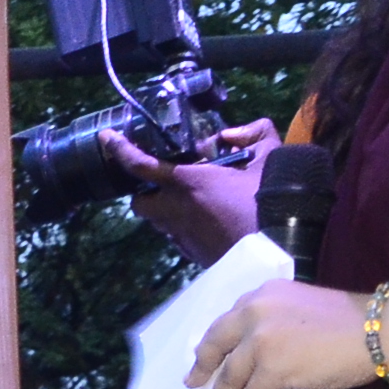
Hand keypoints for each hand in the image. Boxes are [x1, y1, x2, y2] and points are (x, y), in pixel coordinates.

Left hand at [101, 124, 272, 263]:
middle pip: (140, 202)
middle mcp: (177, 211)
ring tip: (192, 198)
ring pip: (158, 221)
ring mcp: (182, 236)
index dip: (120, 150)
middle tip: (165, 180)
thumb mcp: (270, 156)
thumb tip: (229, 134)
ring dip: (165, 208)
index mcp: (189, 184)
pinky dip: (182, 225)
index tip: (105, 138)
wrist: (283, 247)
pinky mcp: (192, 254)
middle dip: (144, 191)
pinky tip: (207, 218)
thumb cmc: (273, 199)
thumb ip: (254, 134)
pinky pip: (176, 237)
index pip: (142, 165)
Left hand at [189, 277, 375, 388]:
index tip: (201, 357)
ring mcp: (260, 342)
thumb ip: (272, 319)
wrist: (377, 327)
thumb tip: (252, 350)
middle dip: (202, 370)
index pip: (225, 322)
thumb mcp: (299, 305)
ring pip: (231, 378)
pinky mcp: (272, 369)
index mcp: (260, 296)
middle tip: (192, 384)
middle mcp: (253, 314)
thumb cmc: (348, 319)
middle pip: (216, 347)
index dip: (211, 343)